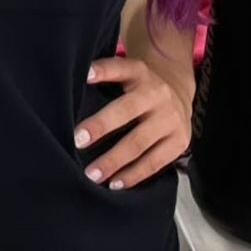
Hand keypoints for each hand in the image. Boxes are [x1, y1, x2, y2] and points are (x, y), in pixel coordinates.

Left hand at [73, 54, 193, 190]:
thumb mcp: (126, 74)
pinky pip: (155, 162)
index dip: (103, 71)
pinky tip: (116, 183)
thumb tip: (70, 88)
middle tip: (78, 141)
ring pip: (140, 142)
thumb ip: (104, 77)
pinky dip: (134, 175)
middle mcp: (157, 93)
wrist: (180, 95)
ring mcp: (171, 119)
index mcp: (140, 73)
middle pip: (127, 109)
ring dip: (114, 160)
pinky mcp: (180, 141)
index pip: (120, 68)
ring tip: (93, 174)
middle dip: (102, 125)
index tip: (85, 75)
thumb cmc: (139, 88)